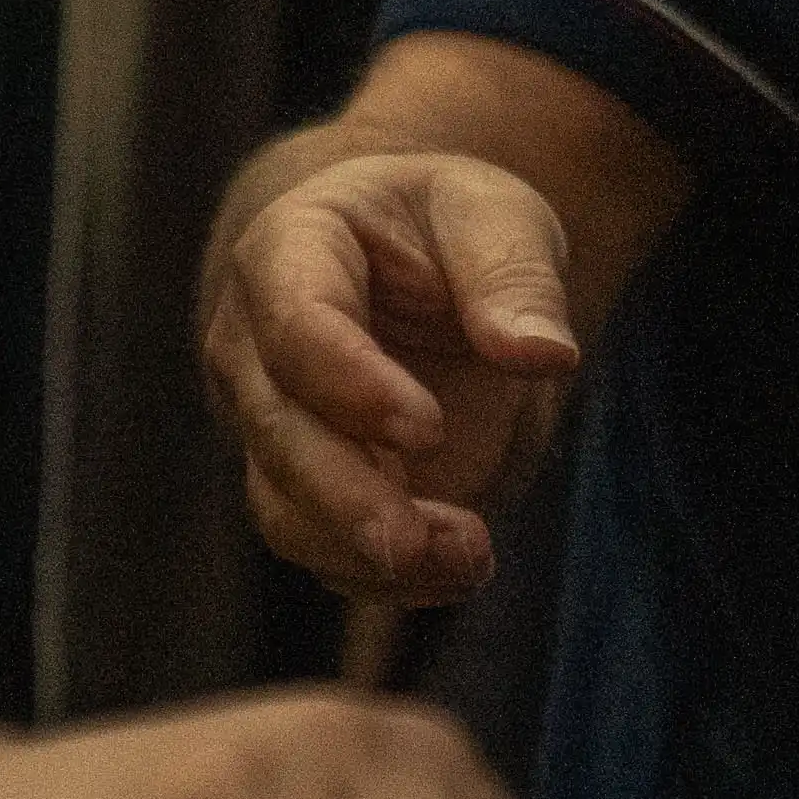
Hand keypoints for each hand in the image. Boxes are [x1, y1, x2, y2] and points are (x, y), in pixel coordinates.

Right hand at [206, 145, 583, 606]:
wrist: (427, 276)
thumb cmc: (453, 231)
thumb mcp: (499, 220)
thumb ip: (515, 279)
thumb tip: (545, 355)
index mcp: (289, 250)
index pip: (296, 325)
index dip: (351, 385)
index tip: (428, 430)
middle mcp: (253, 346)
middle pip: (279, 435)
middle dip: (347, 499)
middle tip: (422, 541)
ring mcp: (270, 425)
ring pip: (285, 510)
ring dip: (367, 554)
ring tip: (471, 560)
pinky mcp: (304, 490)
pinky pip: (323, 550)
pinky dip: (384, 579)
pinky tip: (456, 573)